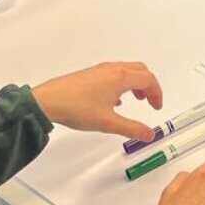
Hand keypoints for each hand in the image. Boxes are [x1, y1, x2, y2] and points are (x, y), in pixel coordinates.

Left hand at [30, 61, 163, 140]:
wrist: (47, 101)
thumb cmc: (77, 108)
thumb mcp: (108, 123)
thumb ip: (132, 129)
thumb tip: (149, 134)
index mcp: (120, 77)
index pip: (148, 79)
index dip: (156, 93)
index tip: (156, 106)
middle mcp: (112, 69)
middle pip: (139, 71)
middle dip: (148, 86)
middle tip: (150, 102)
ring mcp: (99, 70)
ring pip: (126, 71)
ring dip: (135, 84)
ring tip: (135, 101)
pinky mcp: (89, 74)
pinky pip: (113, 74)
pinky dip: (121, 84)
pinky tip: (114, 100)